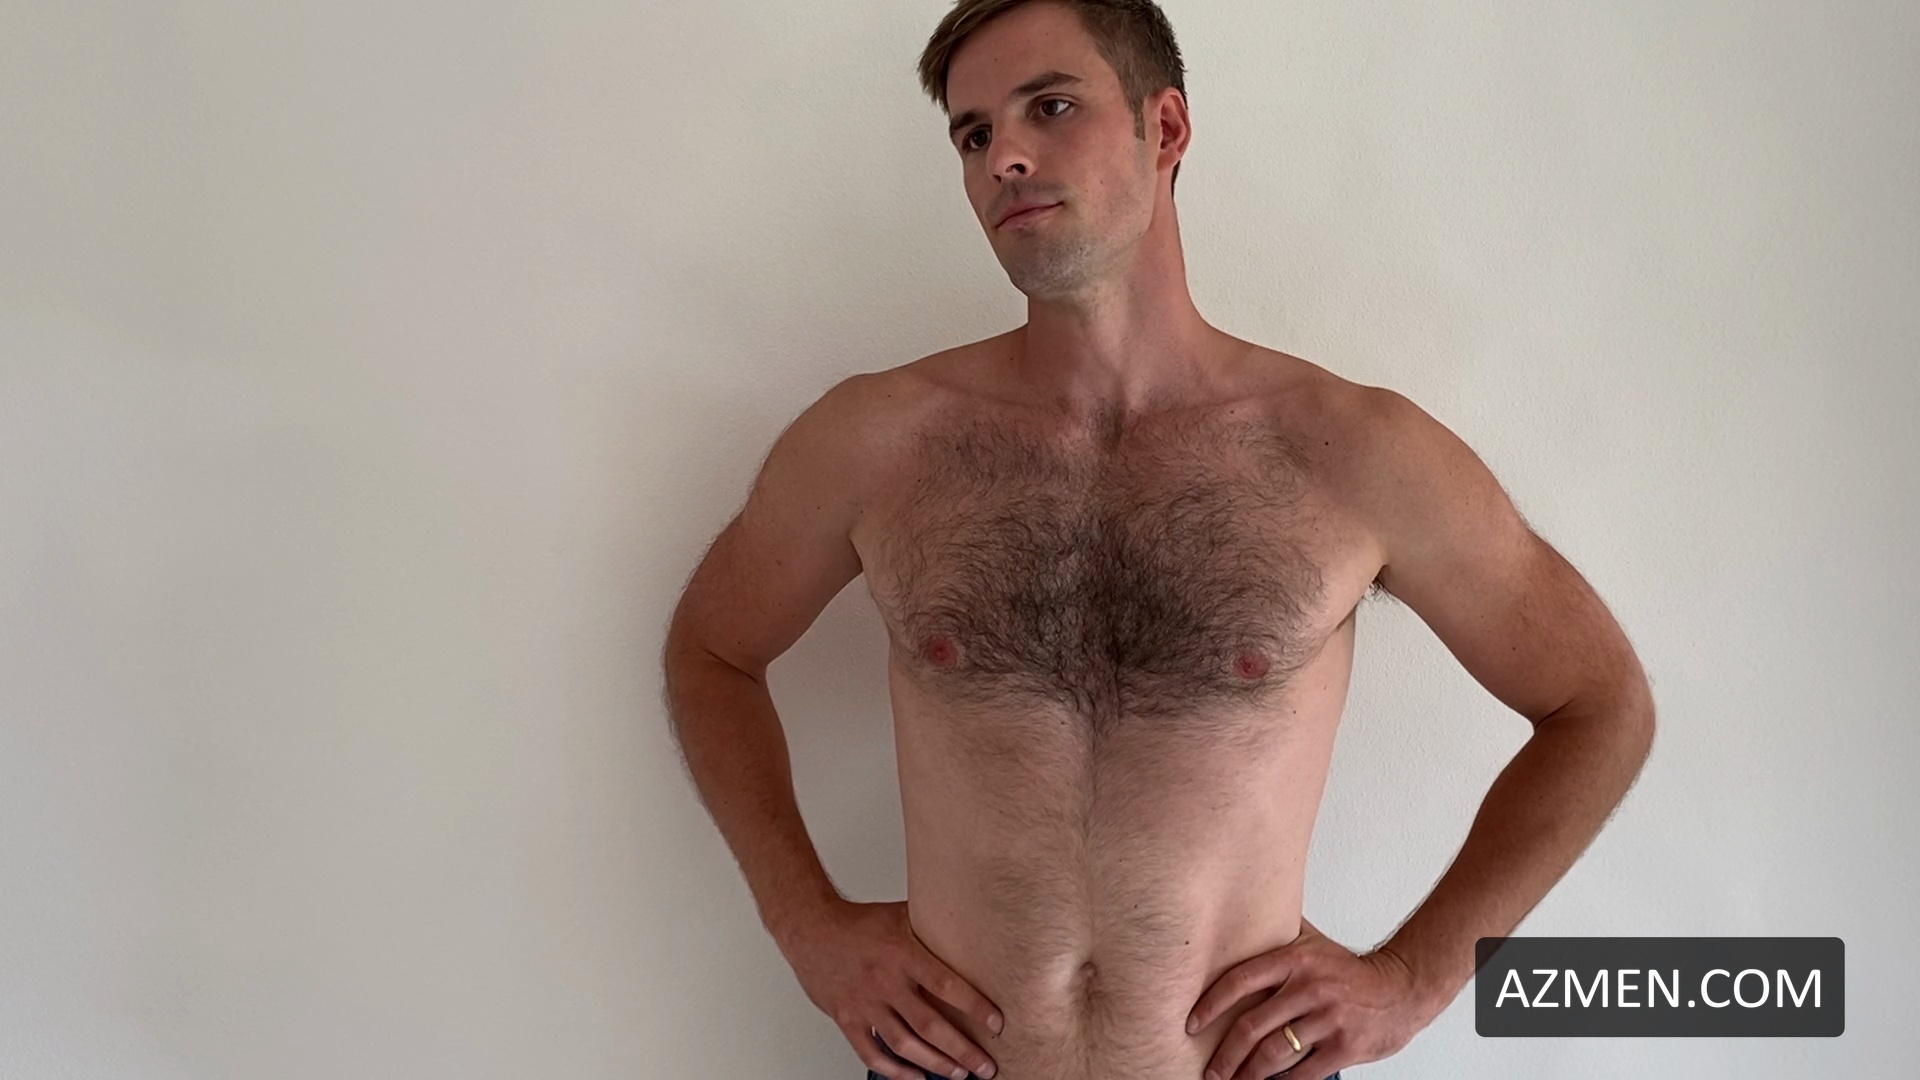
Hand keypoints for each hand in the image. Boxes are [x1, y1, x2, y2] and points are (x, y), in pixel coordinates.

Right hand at [780, 899, 1003, 1079]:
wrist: (811, 928)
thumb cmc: (858, 922)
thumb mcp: (901, 915)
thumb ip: (932, 927)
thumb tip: (970, 928)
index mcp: (903, 953)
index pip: (947, 985)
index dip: (974, 1007)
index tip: (996, 1023)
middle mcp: (885, 982)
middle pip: (930, 1024)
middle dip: (962, 1050)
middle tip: (985, 1065)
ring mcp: (865, 1004)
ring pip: (905, 1044)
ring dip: (935, 1064)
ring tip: (958, 1074)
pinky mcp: (847, 1019)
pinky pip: (872, 1053)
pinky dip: (895, 1071)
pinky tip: (915, 1077)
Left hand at [1185, 919, 1430, 1079]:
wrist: (1402, 988)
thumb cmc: (1349, 970)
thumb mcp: (1312, 943)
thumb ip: (1278, 933)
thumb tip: (1240, 915)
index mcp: (1295, 960)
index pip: (1240, 980)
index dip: (1210, 1005)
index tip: (1191, 1024)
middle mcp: (1308, 988)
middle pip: (1251, 1027)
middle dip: (1225, 1056)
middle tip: (1210, 1071)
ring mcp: (1327, 1019)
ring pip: (1273, 1054)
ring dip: (1247, 1075)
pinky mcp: (1344, 1047)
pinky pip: (1302, 1073)